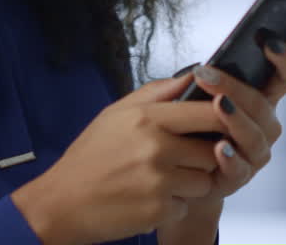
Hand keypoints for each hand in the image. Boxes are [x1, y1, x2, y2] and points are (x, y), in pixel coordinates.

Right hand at [12, 74, 227, 244]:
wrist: (62, 202)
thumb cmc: (88, 159)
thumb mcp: (115, 113)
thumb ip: (156, 92)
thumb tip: (191, 75)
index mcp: (146, 118)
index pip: (207, 112)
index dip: (222, 116)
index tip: (224, 119)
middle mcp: (155, 148)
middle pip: (211, 150)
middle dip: (201, 156)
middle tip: (179, 158)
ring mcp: (159, 181)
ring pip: (203, 182)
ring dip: (188, 183)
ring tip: (159, 180)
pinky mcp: (159, 211)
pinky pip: (185, 206)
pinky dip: (172, 205)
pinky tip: (148, 198)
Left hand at [181, 38, 285, 200]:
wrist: (171, 172)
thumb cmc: (180, 127)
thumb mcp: (177, 100)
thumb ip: (185, 84)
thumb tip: (195, 68)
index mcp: (258, 98)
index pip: (285, 76)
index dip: (284, 59)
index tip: (269, 42)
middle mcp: (263, 125)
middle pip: (262, 104)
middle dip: (235, 87)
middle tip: (206, 75)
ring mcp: (253, 153)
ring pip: (255, 136)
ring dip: (237, 119)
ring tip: (219, 106)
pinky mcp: (237, 178)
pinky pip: (240, 169)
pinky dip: (231, 158)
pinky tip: (219, 148)